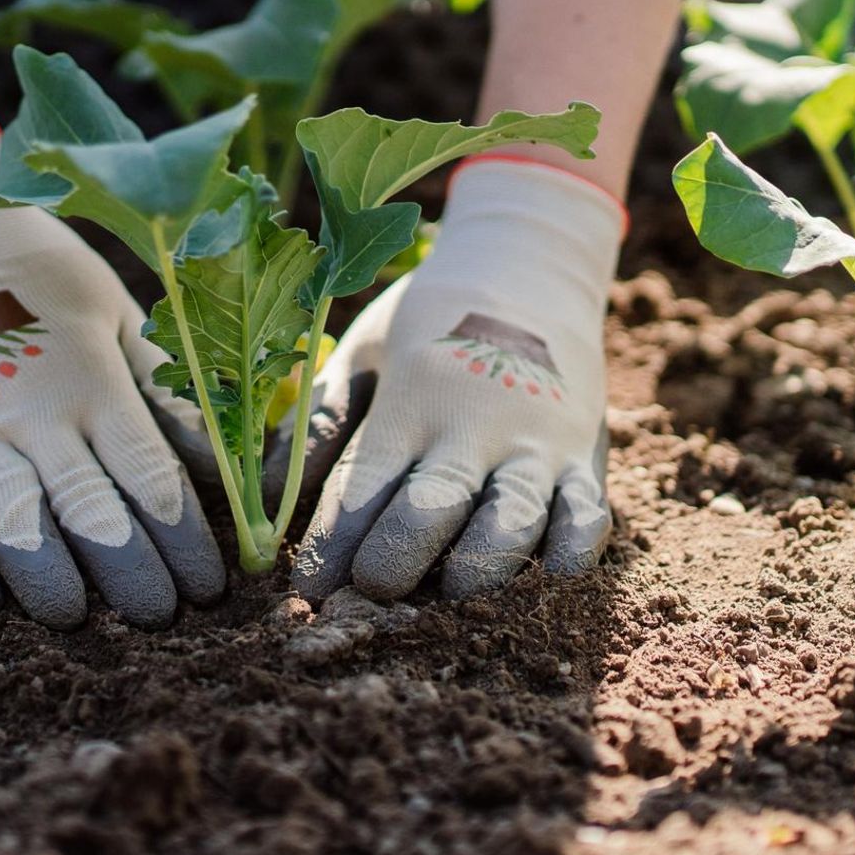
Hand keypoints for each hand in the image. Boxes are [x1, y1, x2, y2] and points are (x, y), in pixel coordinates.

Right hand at [0, 122, 224, 628]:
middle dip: (135, 578)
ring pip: (17, 529)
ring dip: (53, 584)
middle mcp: (33, 412)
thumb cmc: (34, 267)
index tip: (212, 584)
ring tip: (80, 620)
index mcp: (93, 379)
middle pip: (95, 516)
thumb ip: (163, 386)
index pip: (152, 478)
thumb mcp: (114, 309)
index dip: (186, 541)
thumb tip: (223, 456)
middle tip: (163, 617)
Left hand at [277, 158, 622, 601]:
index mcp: (408, 402)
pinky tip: (551, 575)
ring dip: (480, 566)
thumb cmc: (425, 320)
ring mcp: (535, 442)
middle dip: (397, 562)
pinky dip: (573, 547)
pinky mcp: (584, 454)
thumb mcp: (360, 354)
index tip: (305, 591)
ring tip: (452, 592)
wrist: (528, 262)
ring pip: (512, 519)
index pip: (363, 487)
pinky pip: (588, 512)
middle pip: (432, 508)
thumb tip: (266, 498)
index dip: (332, 546)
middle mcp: (472, 425)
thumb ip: (318, 423)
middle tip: (371, 592)